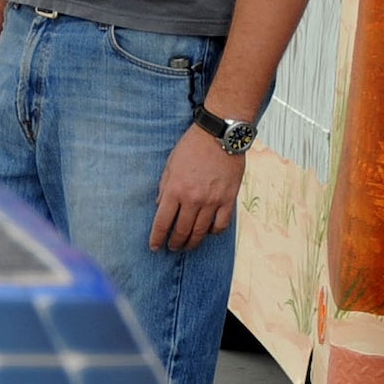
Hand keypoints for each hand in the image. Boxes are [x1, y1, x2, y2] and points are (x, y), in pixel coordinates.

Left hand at [149, 125, 243, 251]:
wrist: (220, 135)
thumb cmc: (192, 147)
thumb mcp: (170, 165)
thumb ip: (164, 187)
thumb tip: (159, 206)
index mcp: (175, 190)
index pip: (162, 222)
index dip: (157, 238)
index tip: (154, 247)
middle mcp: (193, 199)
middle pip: (182, 231)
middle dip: (174, 243)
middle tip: (172, 247)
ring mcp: (212, 201)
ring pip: (200, 232)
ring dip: (192, 242)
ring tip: (187, 245)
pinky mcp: (228, 199)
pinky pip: (221, 224)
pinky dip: (214, 232)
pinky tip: (208, 232)